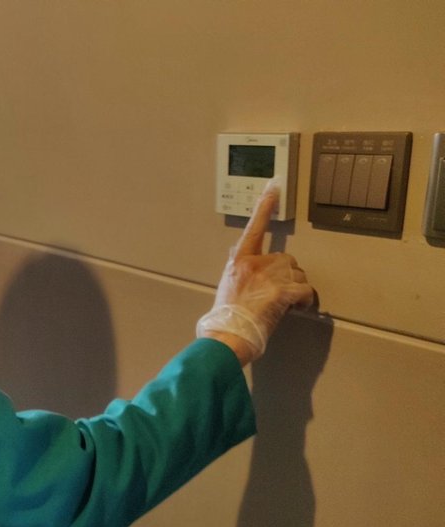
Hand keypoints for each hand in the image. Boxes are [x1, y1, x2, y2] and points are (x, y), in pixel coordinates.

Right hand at [197, 181, 314, 364]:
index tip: (273, 187)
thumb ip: (238, 271)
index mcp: (238, 261)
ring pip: (298, 274)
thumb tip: (242, 260)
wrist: (226, 336)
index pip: (254, 228)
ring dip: (296, 288)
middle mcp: (254, 263)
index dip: (264, 206)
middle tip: (279, 294)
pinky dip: (305, 301)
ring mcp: (268, 276)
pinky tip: (297, 309)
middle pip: (286, 259)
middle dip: (287, 275)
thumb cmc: (224, 318)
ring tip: (284, 305)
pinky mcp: (281, 291)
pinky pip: (305, 290)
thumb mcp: (225, 286)